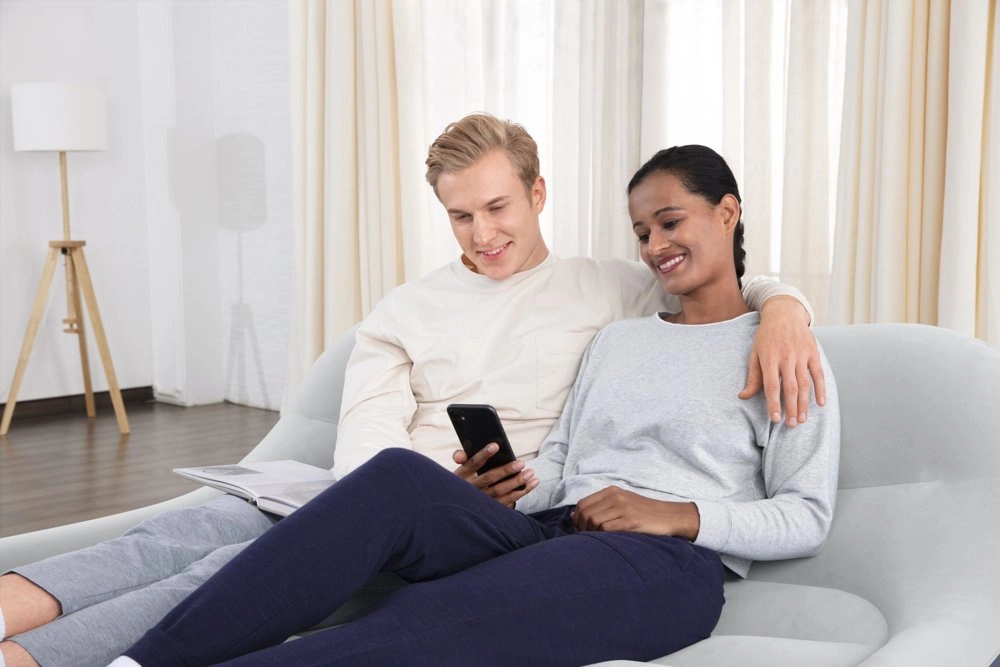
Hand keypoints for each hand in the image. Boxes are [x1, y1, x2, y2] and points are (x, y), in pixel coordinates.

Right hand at [453, 444, 537, 507]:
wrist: (460, 505)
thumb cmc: (464, 480)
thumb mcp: (459, 469)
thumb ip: (461, 457)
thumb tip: (460, 455)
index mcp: (462, 475)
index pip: (473, 463)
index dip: (484, 454)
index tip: (496, 446)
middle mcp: (471, 489)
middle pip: (490, 478)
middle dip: (506, 470)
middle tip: (521, 463)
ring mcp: (481, 501)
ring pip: (501, 491)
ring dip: (517, 482)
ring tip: (531, 473)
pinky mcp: (492, 509)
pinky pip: (508, 501)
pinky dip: (521, 492)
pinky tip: (532, 484)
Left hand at [571, 486, 699, 539]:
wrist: (669, 516)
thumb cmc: (644, 512)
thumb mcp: (622, 503)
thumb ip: (599, 507)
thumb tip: (574, 516)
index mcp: (612, 491)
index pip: (583, 504)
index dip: (578, 519)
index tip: (582, 529)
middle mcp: (616, 497)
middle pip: (585, 513)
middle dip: (582, 528)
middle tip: (589, 537)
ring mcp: (623, 508)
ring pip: (594, 521)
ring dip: (592, 533)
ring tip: (600, 539)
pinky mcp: (630, 521)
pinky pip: (606, 529)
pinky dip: (603, 536)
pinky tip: (609, 540)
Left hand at [740, 295, 825, 426]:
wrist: (784, 313)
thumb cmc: (766, 336)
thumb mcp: (755, 353)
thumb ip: (753, 376)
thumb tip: (743, 396)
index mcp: (769, 358)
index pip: (771, 386)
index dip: (773, 403)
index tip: (774, 419)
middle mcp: (786, 357)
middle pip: (790, 388)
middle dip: (790, 408)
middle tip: (791, 425)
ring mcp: (801, 355)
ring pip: (804, 383)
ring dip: (804, 403)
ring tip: (802, 419)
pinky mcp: (813, 352)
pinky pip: (818, 374)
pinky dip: (820, 389)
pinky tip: (820, 403)